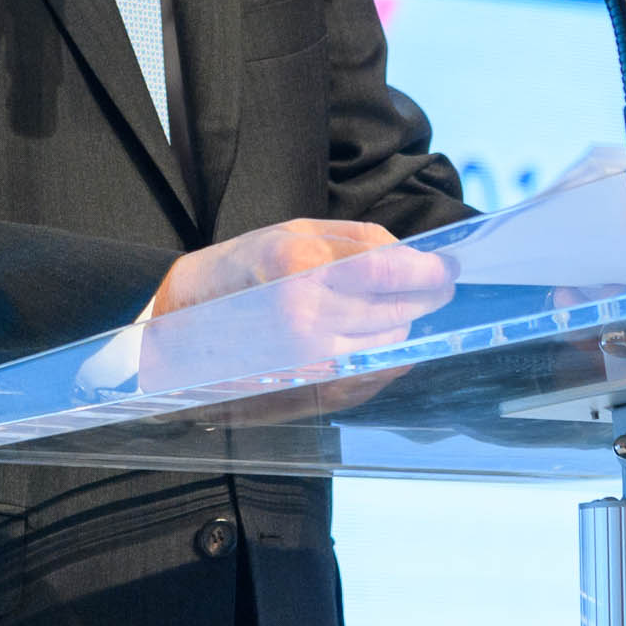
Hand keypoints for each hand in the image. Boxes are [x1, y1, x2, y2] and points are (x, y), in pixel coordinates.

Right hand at [139, 219, 456, 392]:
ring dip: (400, 325)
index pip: (388, 274)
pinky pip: (372, 376)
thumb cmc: (238, 270)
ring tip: (387, 307)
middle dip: (421, 299)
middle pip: (398, 314)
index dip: (428, 272)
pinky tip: (371, 336)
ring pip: (389, 346)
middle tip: (430, 284)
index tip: (447, 269)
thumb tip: (415, 257)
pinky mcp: (310, 393)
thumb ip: (360, 241)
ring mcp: (308, 364)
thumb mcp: (293, 232)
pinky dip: (384, 355)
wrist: (178, 330)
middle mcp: (306, 321)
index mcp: (300, 269)